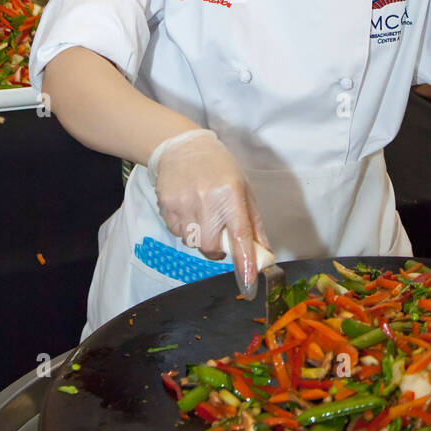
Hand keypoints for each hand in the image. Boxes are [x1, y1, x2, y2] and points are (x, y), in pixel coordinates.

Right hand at [147, 129, 267, 297]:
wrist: (182, 147)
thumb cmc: (219, 168)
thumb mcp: (244, 189)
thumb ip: (254, 224)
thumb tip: (264, 255)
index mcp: (231, 195)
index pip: (240, 236)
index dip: (245, 262)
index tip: (249, 284)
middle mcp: (206, 200)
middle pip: (211, 248)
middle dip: (216, 248)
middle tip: (218, 231)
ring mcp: (183, 203)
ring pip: (192, 243)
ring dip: (199, 237)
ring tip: (200, 212)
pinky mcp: (166, 205)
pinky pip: (176, 232)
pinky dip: (184, 227)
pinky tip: (187, 207)